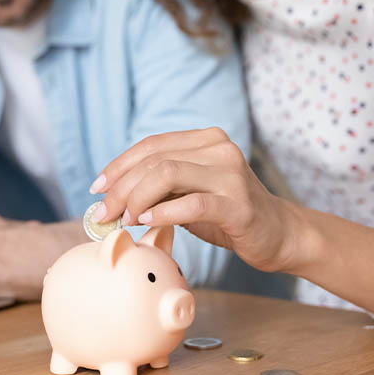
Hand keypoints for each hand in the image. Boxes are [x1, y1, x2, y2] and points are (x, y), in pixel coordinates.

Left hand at [91, 127, 300, 272]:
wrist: (277, 234)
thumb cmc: (228, 214)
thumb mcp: (190, 193)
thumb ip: (160, 187)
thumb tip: (111, 197)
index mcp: (207, 140)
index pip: (152, 145)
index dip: (119, 165)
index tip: (97, 188)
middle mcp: (220, 149)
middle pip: (155, 159)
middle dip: (121, 186)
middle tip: (103, 212)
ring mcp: (231, 175)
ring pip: (168, 174)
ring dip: (137, 198)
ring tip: (124, 218)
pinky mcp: (238, 204)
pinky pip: (192, 204)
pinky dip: (162, 212)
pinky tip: (146, 221)